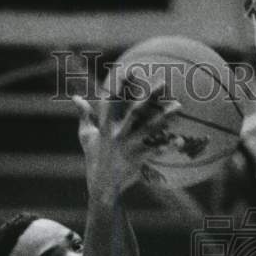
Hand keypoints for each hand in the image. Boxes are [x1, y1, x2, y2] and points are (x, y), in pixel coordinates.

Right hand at [72, 80, 178, 197]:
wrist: (101, 186)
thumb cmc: (94, 158)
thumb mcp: (85, 136)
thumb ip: (84, 115)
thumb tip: (75, 98)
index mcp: (105, 126)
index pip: (113, 100)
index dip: (122, 84)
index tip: (132, 69)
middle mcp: (117, 134)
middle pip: (136, 111)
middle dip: (150, 96)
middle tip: (164, 83)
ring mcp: (128, 147)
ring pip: (150, 129)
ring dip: (165, 117)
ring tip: (179, 106)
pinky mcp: (137, 160)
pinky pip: (156, 150)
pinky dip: (168, 145)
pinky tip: (180, 139)